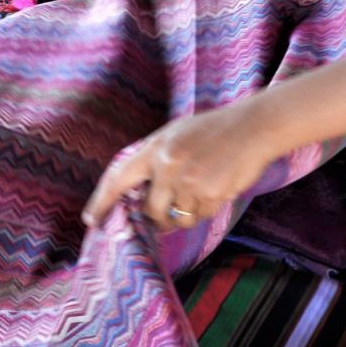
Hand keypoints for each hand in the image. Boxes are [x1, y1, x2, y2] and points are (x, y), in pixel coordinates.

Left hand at [82, 107, 276, 231]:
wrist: (254, 127)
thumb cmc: (215, 130)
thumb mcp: (177, 134)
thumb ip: (156, 159)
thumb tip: (139, 196)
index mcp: (156, 147)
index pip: (119, 178)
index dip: (102, 201)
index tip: (92, 220)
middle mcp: (168, 164)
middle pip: (150, 209)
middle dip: (159, 215)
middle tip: (171, 209)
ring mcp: (189, 180)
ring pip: (177, 218)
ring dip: (187, 213)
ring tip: (203, 188)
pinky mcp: (210, 193)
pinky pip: (200, 216)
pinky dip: (206, 209)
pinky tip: (218, 187)